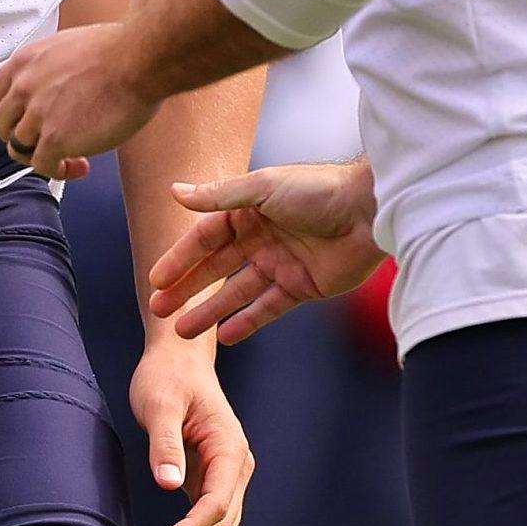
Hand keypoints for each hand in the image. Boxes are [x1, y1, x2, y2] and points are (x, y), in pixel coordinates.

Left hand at [0, 22, 158, 179]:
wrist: (140, 60)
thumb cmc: (120, 50)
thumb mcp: (69, 47)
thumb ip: (51, 69)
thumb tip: (57, 87)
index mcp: (26, 61)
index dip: (4, 115)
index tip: (19, 123)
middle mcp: (24, 86)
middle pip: (3, 125)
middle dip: (22, 138)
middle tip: (44, 144)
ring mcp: (37, 113)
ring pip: (19, 148)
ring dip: (42, 157)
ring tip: (70, 158)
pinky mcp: (55, 138)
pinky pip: (42, 166)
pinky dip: (58, 171)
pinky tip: (79, 166)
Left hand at [129, 339, 254, 525]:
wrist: (177, 357)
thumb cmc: (167, 375)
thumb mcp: (159, 404)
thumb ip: (165, 444)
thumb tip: (170, 485)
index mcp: (228, 445)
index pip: (217, 501)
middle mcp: (236, 463)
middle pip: (224, 522)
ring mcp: (227, 473)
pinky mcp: (212, 478)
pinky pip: (209, 518)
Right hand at [147, 161, 385, 343]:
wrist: (370, 211)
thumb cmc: (317, 190)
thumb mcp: (263, 188)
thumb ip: (219, 196)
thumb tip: (175, 191)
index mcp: (250, 209)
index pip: (206, 237)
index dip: (180, 258)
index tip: (155, 279)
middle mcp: (262, 236)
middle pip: (216, 267)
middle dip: (187, 287)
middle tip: (158, 309)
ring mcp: (281, 262)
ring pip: (237, 291)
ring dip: (210, 310)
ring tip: (182, 331)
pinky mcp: (302, 286)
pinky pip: (268, 308)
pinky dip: (247, 321)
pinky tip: (224, 337)